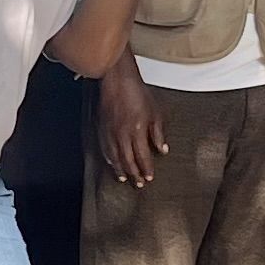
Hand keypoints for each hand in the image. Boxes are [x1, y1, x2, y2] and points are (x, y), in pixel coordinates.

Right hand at [97, 67, 162, 188]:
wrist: (117, 81)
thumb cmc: (136, 93)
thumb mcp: (155, 112)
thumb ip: (158, 133)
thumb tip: (162, 149)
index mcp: (137, 131)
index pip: (143, 157)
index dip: (146, 169)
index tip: (149, 177)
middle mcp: (122, 135)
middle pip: (128, 161)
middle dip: (134, 174)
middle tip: (138, 184)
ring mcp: (110, 133)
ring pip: (115, 158)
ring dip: (121, 170)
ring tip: (125, 178)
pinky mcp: (102, 129)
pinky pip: (105, 149)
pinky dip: (109, 159)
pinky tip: (112, 163)